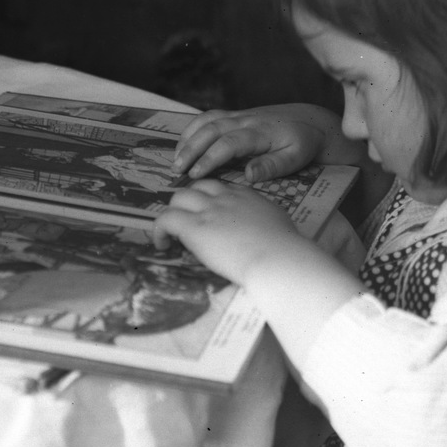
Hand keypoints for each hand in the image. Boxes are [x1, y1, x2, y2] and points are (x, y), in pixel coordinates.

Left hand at [154, 179, 364, 363]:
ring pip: (178, 196)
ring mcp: (209, 210)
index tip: (209, 217)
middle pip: (198, 187)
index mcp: (250, 197)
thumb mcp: (282, 232)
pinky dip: (158, 229)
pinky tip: (161, 244)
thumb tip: (277, 244)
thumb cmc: (288, 254)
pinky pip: (165, 218)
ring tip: (170, 234)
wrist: (279, 260)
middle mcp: (227, 198)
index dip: (212, 201)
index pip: (223, 189)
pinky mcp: (194, 227)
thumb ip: (272, 230)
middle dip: (189, 202)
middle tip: (185, 223)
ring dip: (172, 213)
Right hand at [172, 105, 333, 181]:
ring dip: (188, 138)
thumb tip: (248, 175)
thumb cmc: (304, 143)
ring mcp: (239, 115)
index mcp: (259, 132)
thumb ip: (272, 166)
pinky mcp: (236, 115)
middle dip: (190, 148)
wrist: (311, 120)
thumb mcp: (296, 158)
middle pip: (211, 129)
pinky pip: (209, 117)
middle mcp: (245, 120)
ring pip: (207, 121)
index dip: (209, 158)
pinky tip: (184, 144)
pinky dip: (193, 128)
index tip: (195, 174)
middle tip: (176, 169)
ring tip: (175, 159)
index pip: (228, 143)